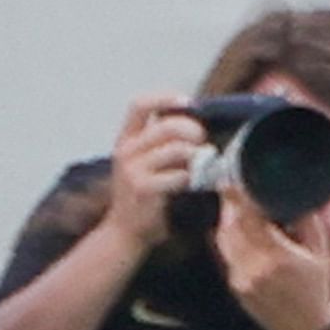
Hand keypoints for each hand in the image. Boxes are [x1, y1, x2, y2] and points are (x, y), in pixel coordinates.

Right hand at [102, 98, 206, 250]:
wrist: (125, 231)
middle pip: (168, 126)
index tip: (189, 102)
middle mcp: (126, 151)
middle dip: (194, 131)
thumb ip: (162, 143)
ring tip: (203, 165)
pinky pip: (179, 175)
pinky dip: (194, 178)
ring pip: (177, 149)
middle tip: (203, 144)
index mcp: (126, 139)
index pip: (139, 105)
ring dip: (198, 156)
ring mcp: (132, 169)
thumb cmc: (144, 195)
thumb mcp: (145, 163)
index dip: (165, 97)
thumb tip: (198, 125)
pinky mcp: (143, 188)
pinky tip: (196, 183)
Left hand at [215, 192, 329, 329]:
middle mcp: (255, 267)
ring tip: (234, 205)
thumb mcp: (320, 253)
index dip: (238, 199)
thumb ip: (308, 222)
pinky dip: (229, 237)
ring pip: (224, 239)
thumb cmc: (316, 288)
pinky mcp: (234, 284)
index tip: (231, 180)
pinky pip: (226, 253)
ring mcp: (241, 277)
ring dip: (227, 220)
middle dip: (230, 205)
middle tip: (232, 186)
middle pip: (231, 227)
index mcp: (278, 257)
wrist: (303, 329)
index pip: (250, 220)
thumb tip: (296, 195)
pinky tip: (238, 229)